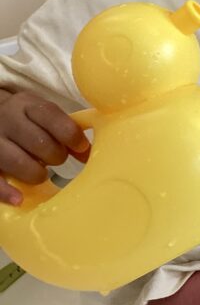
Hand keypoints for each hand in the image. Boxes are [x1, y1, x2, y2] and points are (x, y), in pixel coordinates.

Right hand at [0, 90, 89, 205]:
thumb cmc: (26, 120)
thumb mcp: (44, 116)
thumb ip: (65, 131)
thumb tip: (87, 153)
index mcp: (27, 105)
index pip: (51, 115)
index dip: (70, 133)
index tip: (81, 147)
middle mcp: (8, 120)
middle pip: (39, 142)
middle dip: (56, 156)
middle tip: (56, 159)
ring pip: (18, 161)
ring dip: (36, 173)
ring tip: (40, 172)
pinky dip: (6, 192)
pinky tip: (19, 199)